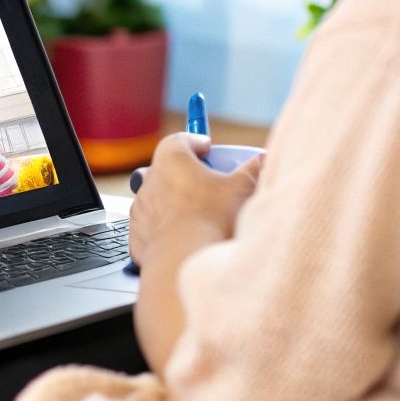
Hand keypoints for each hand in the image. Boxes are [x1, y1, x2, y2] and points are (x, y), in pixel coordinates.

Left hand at [127, 133, 263, 268]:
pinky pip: (151, 224)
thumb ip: (253, 170)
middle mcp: (150, 179)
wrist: (184, 260)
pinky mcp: (137, 233)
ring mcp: (141, 207)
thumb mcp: (241, 189)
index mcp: (172, 159)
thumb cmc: (211, 219)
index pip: (180, 140)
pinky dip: (164, 227)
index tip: (207, 148)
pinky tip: (183, 237)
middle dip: (184, 173)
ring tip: (196, 215)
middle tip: (205, 183)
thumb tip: (263, 160)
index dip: (195, 142)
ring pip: (157, 197)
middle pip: (166, 168)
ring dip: (172, 201)